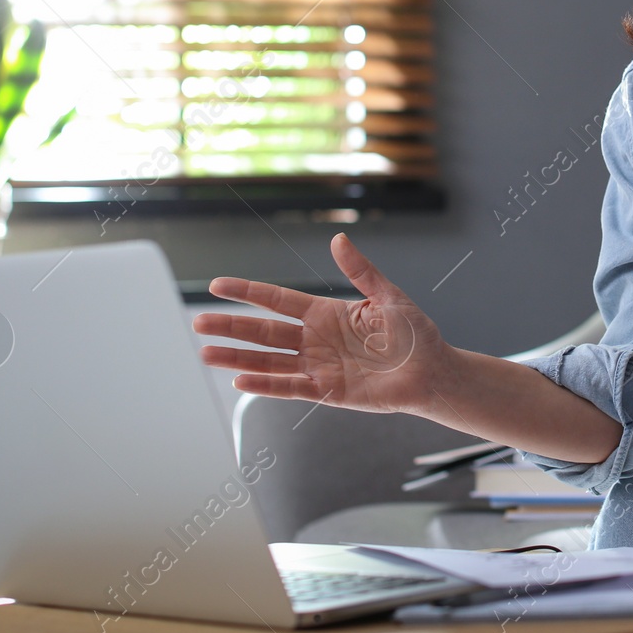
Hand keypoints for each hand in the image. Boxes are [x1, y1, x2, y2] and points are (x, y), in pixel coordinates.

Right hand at [192, 233, 445, 413]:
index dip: (248, 293)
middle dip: (231, 327)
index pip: (278, 301)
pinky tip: (240, 379)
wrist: (434, 372)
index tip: (217, 286)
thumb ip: (361, 271)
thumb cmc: (415, 334)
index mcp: (327, 314)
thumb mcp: (388, 296)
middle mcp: (316, 340)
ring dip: (238, 358)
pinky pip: (291, 387)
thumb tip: (338, 240)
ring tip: (206, 353)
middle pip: (265, 332)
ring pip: (270, 361)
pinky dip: (266, 384)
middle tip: (198, 324)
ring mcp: (319, 367)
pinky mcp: (329, 392)